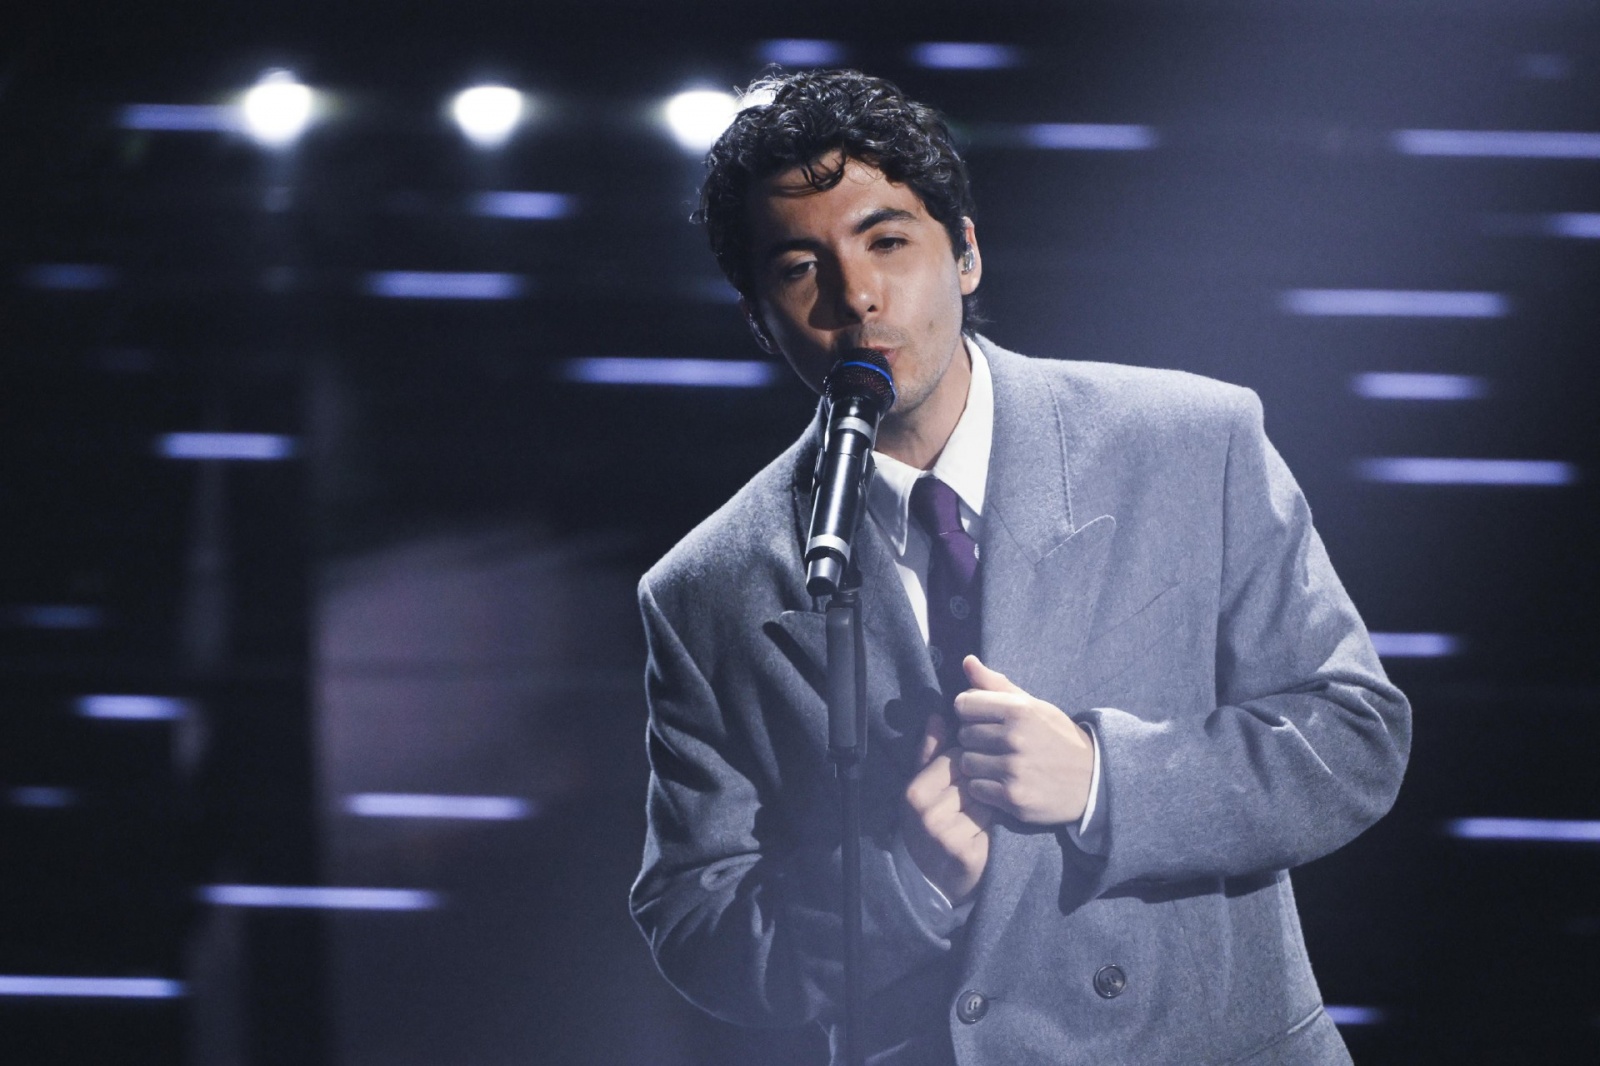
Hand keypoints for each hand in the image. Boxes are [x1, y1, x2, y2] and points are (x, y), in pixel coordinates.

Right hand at [902, 710, 991, 906]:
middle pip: (971, 776)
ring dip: (986, 801)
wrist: (935, 877)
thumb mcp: (924, 784)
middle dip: (977, 783)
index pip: (955, 757)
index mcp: (914, 790)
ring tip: (976, 812)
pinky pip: (991, 821)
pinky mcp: (965, 852)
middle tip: (971, 797)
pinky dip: (992, 822)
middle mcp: (925, 813)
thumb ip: (932, 750)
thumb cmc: (932, 821)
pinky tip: (983, 829)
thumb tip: (937, 715)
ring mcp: (945, 834)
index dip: (966, 763)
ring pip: (983, 797)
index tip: (965, 775)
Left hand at [953, 655, 1093, 825]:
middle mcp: (1015, 737)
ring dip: (977, 765)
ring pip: (966, 763)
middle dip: (974, 739)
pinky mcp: (1013, 797)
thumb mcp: (1033, 706)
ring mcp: (1014, 769)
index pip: (963, 704)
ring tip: (998, 764)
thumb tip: (967, 660)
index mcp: (1019, 709)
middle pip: (963, 734)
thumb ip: (996, 684)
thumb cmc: (1057, 737)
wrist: (1093, 780)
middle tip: (996, 745)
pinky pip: (975, 789)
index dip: (970, 712)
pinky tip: (1003, 783)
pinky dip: (984, 788)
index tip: (984, 720)